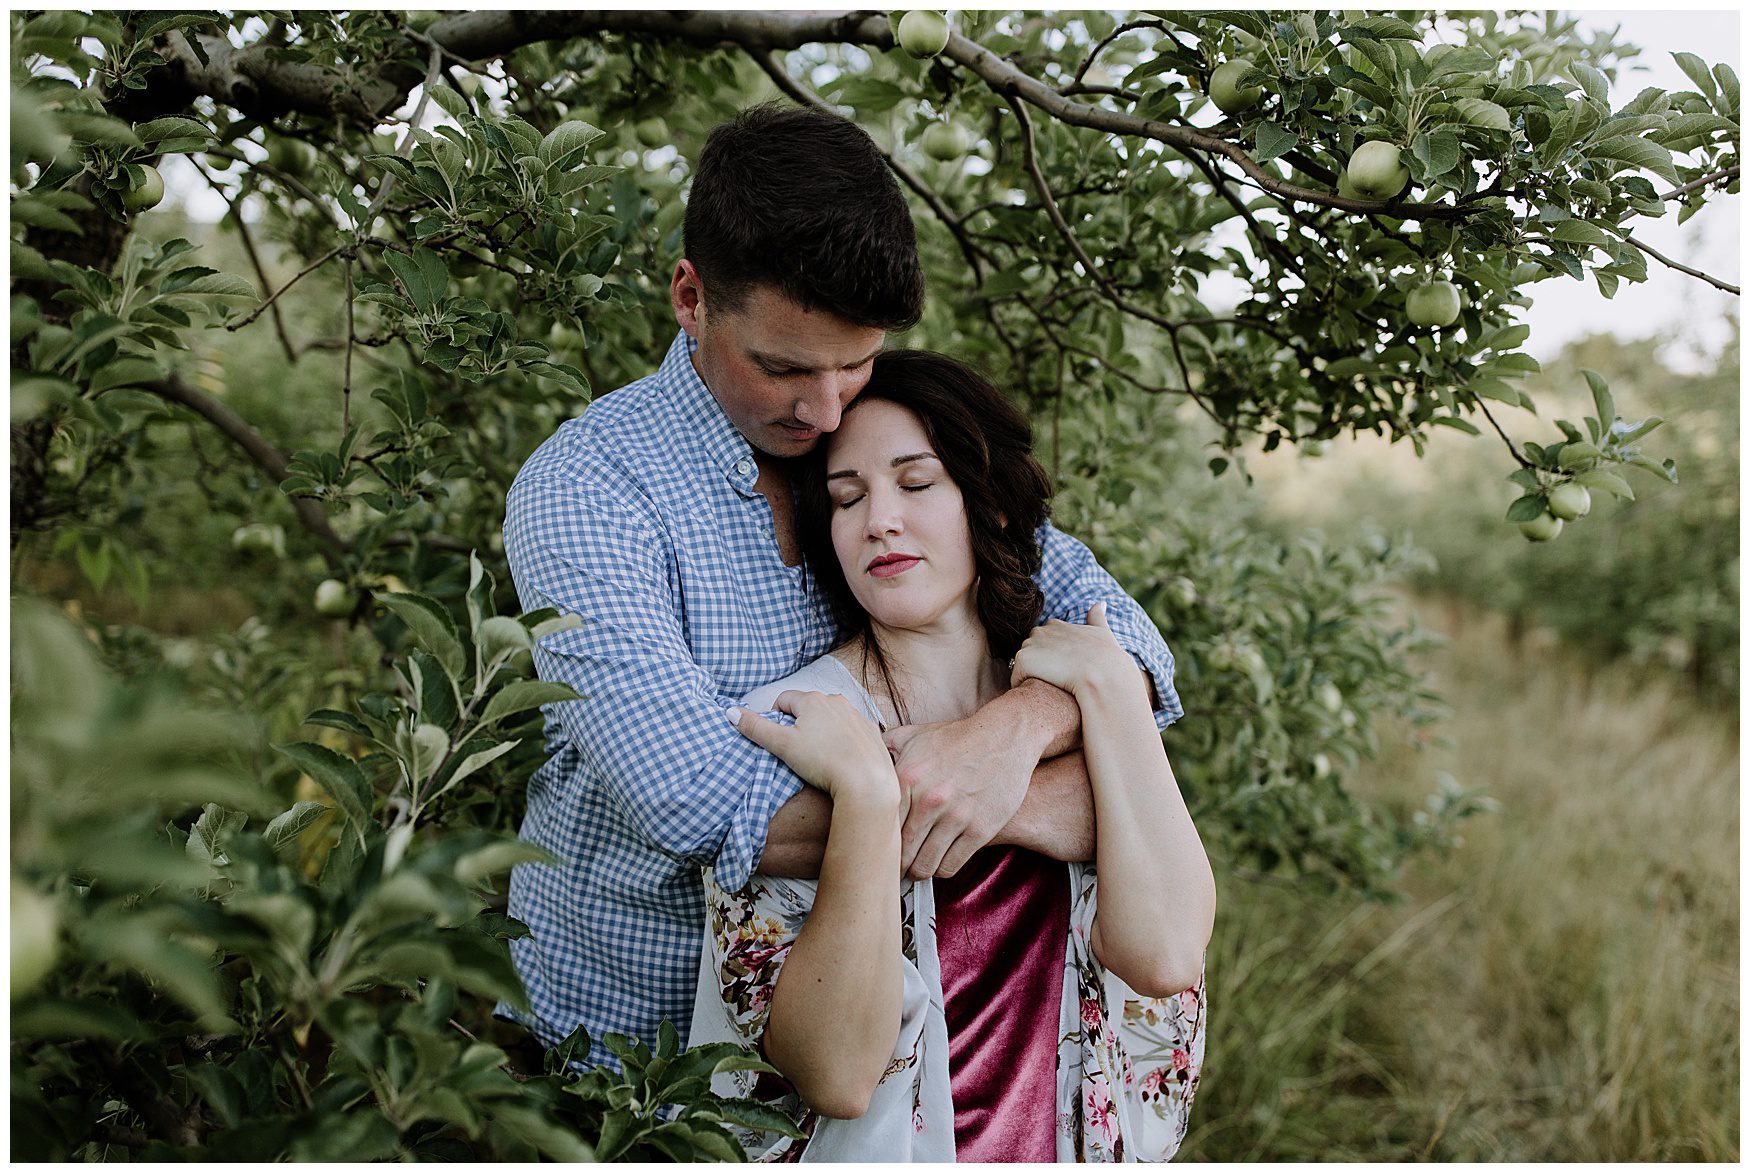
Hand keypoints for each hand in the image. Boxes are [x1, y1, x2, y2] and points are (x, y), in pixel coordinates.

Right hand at [730, 691, 896, 801]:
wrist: (866, 781)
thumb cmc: (822, 762)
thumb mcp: (782, 745)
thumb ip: (756, 727)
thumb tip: (730, 712)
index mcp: (812, 700)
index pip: (783, 700)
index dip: (775, 718)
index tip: (776, 738)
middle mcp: (836, 701)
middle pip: (808, 707)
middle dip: (799, 723)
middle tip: (795, 749)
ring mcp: (856, 715)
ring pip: (831, 717)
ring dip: (822, 729)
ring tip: (818, 755)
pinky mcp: (871, 731)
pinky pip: (851, 730)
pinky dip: (843, 739)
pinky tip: (840, 758)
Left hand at [883, 713, 1038, 877]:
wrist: (1004, 737)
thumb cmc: (956, 739)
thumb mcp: (914, 735)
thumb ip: (882, 748)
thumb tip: (857, 759)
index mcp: (907, 778)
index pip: (879, 827)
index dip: (875, 844)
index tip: (876, 850)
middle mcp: (929, 799)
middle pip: (901, 852)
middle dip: (896, 865)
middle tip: (895, 868)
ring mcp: (956, 816)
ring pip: (925, 865)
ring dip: (918, 871)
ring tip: (916, 868)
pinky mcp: (980, 830)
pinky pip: (951, 866)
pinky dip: (942, 870)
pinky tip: (939, 862)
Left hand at [1009, 602, 1132, 697]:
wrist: (1101, 673)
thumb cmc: (1105, 658)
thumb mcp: (1103, 633)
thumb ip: (1097, 618)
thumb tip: (1100, 603)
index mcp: (1057, 625)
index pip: (1044, 640)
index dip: (1052, 657)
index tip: (1064, 669)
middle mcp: (1041, 631)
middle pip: (1030, 652)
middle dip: (1039, 665)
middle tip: (1058, 679)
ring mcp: (1030, 644)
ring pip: (1023, 665)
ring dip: (1031, 676)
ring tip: (1050, 686)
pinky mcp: (1023, 659)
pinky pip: (1016, 677)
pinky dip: (1024, 686)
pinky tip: (1040, 693)